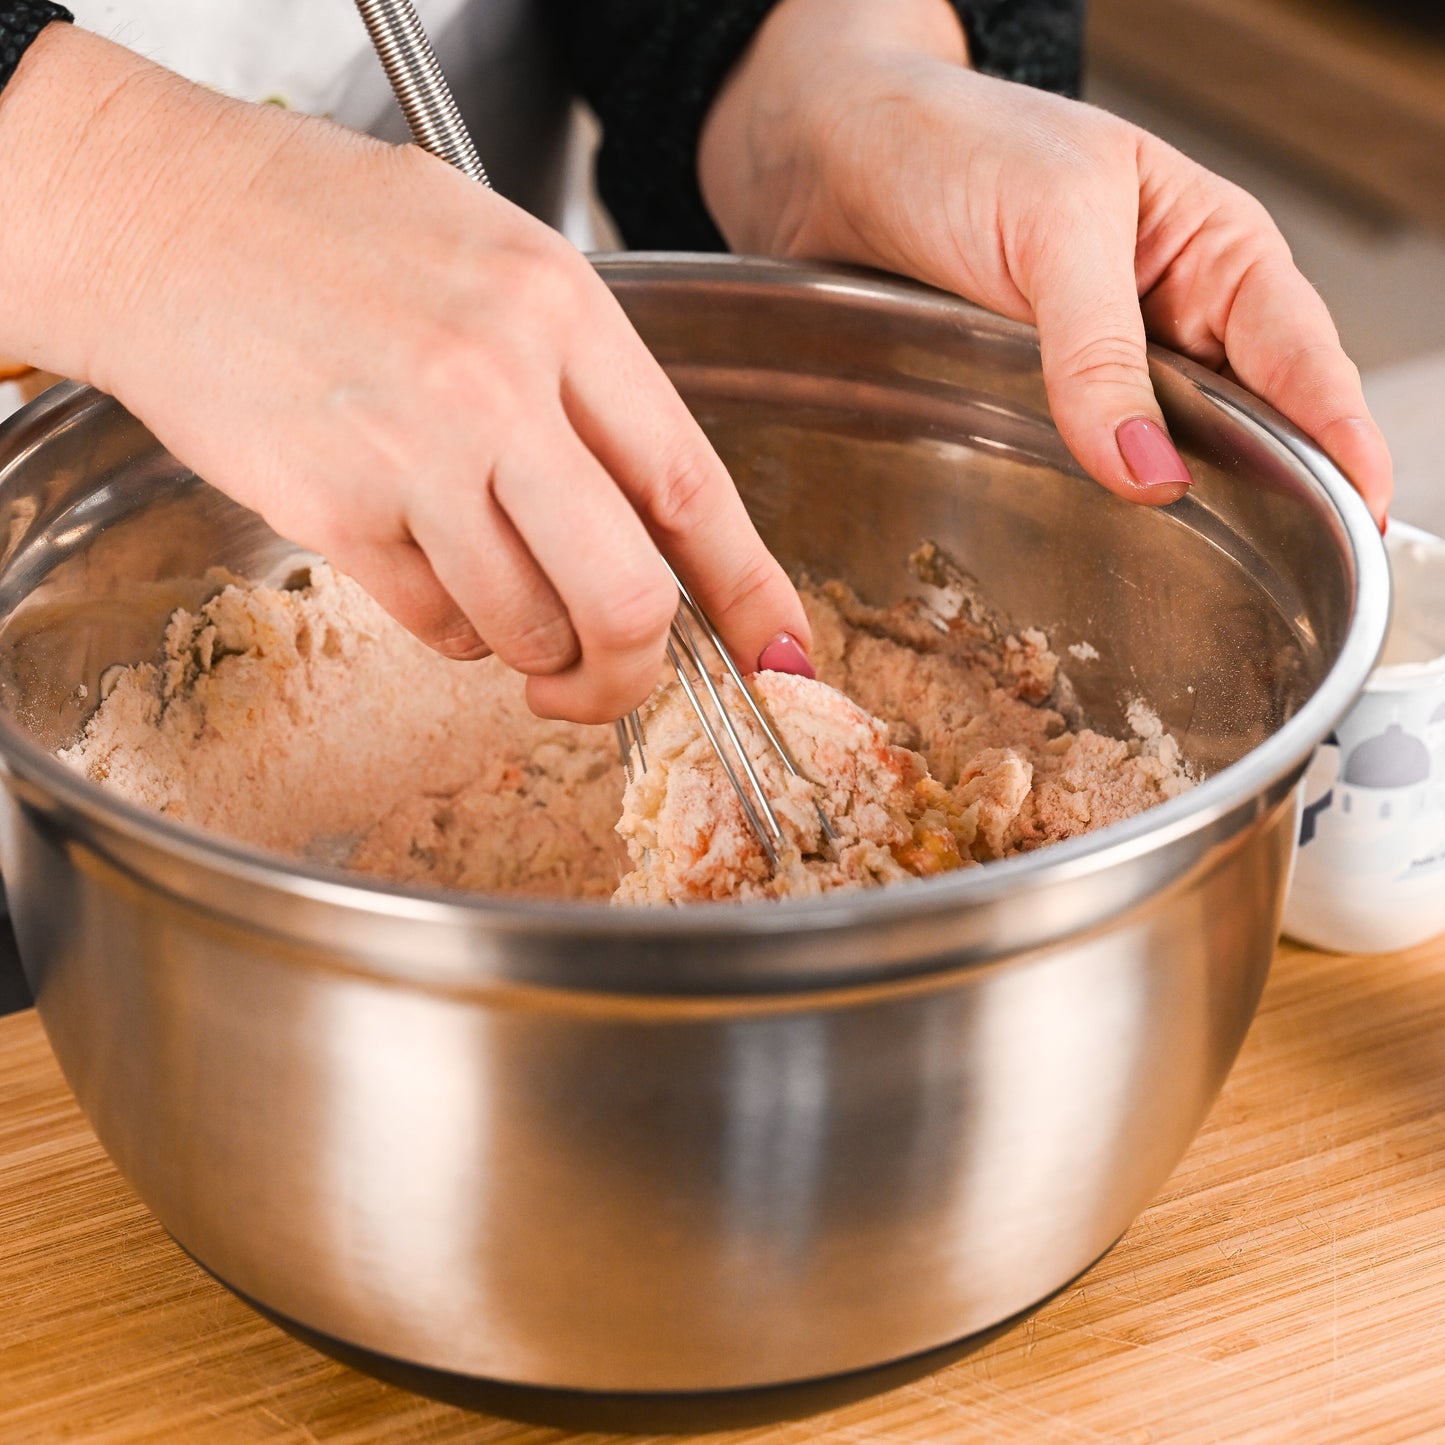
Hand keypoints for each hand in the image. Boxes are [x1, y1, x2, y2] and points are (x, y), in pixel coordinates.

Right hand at [0, 25, 810, 722]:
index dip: (751, 589)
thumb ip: (584, 383)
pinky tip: (423, 561)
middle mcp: (498, 384)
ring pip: (527, 629)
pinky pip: (435, 624)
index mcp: (561, 310)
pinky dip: (451, 627)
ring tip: (496, 593)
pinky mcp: (334, 511)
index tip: (778, 652)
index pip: (693, 485)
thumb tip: (657, 520)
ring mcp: (414, 452)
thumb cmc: (328, 232)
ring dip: (529, 649)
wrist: (159, 215)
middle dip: (633, 669)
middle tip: (610, 679)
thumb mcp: (495, 263)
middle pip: (627, 594)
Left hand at [700, 0, 1391, 525]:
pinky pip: (1077, 473)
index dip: (1340, 441)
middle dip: (1268, 499)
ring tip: (1196, 596)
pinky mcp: (1029, 411)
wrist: (829, 157)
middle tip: (1287, 587)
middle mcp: (1165, 322)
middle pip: (1245, 427)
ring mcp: (1097, 374)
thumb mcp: (1047, 226)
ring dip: (1172, 519)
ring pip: (1162, 461)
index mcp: (1209, 252)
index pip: (1301, 358)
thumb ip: (1098, 351)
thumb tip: (1153, 474)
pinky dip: (1087, 513)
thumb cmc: (951, 146)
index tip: (1361, 522)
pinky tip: (1093, 554)